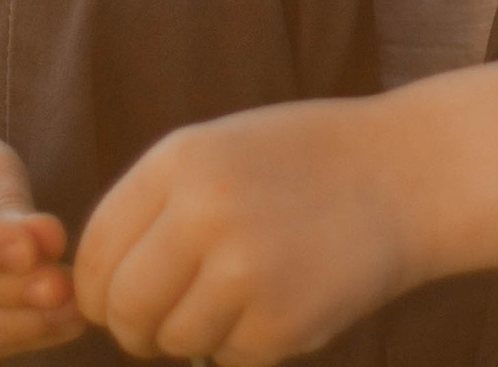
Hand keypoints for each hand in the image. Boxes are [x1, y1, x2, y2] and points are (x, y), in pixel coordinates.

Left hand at [72, 99, 414, 365]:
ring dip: (197, 333)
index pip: (95, 251)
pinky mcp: (280, 322)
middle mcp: (203, 210)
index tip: (116, 300)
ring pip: (174, 340)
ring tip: (244, 291)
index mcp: (180, 159)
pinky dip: (247, 344)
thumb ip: (156, 208)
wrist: (406, 173)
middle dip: (137, 328)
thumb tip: (92, 292)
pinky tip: (284, 298)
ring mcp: (243, 269)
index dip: (97, 289)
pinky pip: (229, 358)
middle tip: (165, 321)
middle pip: (123, 308)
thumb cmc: (304, 163)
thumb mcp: (220, 151)